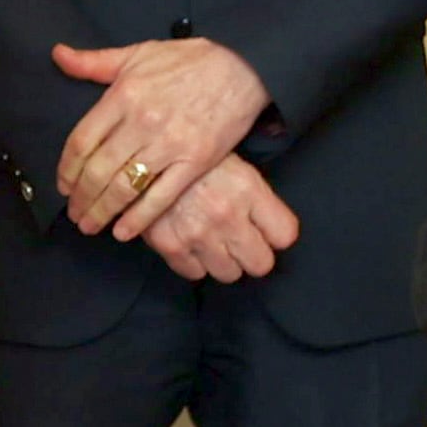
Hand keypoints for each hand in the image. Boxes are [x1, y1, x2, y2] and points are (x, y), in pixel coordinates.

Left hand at [49, 35, 270, 238]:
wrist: (243, 66)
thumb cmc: (189, 60)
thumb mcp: (138, 53)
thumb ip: (95, 62)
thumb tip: (58, 55)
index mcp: (122, 96)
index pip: (81, 141)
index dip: (67, 170)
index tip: (63, 186)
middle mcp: (141, 122)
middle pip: (98, 170)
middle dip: (81, 198)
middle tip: (75, 214)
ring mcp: (169, 144)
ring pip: (124, 187)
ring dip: (102, 211)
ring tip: (91, 226)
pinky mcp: (195, 162)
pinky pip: (160, 197)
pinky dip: (139, 219)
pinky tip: (123, 231)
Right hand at [140, 153, 298, 282]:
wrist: (141, 151)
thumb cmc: (192, 152)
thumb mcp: (232, 163)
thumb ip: (254, 195)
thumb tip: (270, 225)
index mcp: (248, 189)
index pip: (285, 235)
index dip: (276, 234)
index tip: (266, 231)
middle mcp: (227, 215)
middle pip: (261, 264)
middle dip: (253, 255)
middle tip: (241, 242)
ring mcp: (198, 233)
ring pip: (229, 274)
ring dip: (223, 262)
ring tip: (213, 242)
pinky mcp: (169, 245)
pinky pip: (194, 275)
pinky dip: (193, 263)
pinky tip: (189, 243)